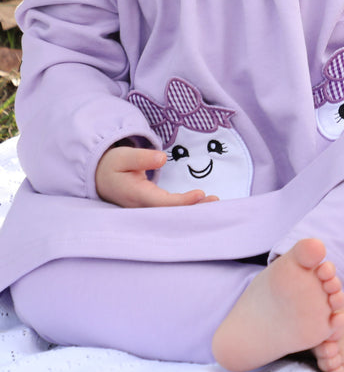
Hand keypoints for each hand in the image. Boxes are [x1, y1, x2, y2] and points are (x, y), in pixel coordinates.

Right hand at [95, 144, 217, 207]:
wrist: (99, 178)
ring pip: (170, 214)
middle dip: (192, 209)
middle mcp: (141, 207)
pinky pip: (169, 211)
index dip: (181, 202)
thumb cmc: (112, 165)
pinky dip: (186, 208)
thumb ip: (141, 158)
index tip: (200, 194)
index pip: (161, 202)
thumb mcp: (123, 157)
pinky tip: (201, 203)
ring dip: (192, 209)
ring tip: (214, 202)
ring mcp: (145, 209)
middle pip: (169, 213)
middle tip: (215, 202)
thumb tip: (162, 159)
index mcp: (135, 195)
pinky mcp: (150, 207)